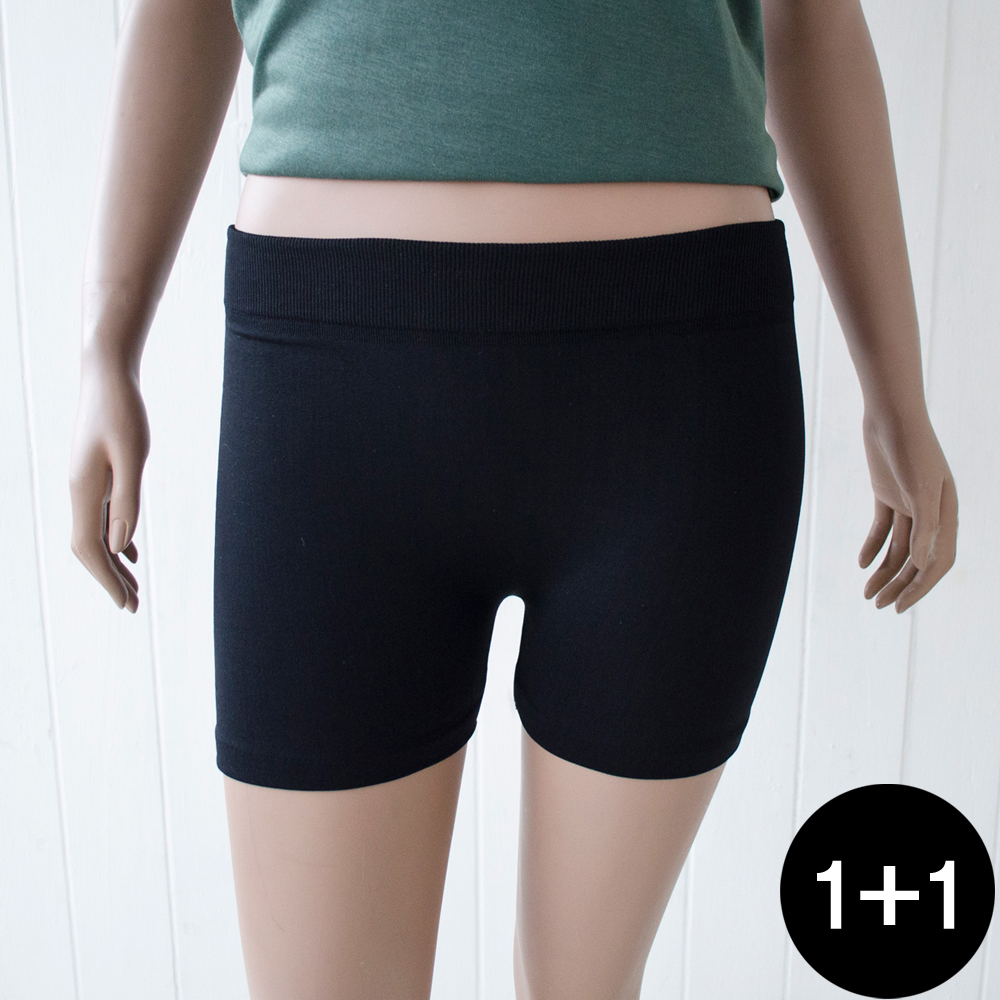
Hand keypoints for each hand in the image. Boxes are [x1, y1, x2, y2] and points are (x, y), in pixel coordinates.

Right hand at [69, 354, 149, 611]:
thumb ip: (128, 501)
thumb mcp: (132, 456)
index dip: (107, 579)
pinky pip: (101, 517)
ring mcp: (84, 483)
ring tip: (134, 589)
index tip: (126, 604)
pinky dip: (115, 539)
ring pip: (96, 534)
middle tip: (134, 608)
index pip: (90, 549)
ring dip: (114, 563)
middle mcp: (78, 491)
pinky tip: (131, 552)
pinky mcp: (94, 474)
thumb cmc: (123, 411)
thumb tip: (122, 546)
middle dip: (110, 579)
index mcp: (84, 491)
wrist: (106, 374)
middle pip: (90, 548)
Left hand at [857, 406, 956, 612]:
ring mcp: (909, 503)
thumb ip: (925, 527)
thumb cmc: (911, 448)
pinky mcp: (888, 494)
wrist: (891, 415)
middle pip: (917, 560)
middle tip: (878, 606)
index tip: (900, 607)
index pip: (938, 562)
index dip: (921, 587)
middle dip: (899, 585)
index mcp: (947, 514)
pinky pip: (882, 529)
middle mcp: (931, 511)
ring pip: (898, 548)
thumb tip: (922, 566)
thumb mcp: (919, 489)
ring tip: (867, 594)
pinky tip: (861, 563)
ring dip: (883, 571)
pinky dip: (872, 547)